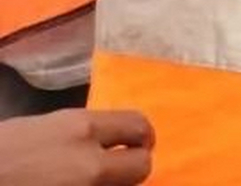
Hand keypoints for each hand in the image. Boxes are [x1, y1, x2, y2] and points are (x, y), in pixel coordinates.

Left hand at [0, 109, 154, 185]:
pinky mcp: (44, 116)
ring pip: (111, 118)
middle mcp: (85, 134)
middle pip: (140, 125)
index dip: (140, 175)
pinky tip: (68, 152)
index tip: (127, 184)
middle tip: (130, 163)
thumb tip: (114, 178)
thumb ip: (93, 182)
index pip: (142, 163)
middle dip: (142, 144)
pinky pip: (84, 119)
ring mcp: (64, 119)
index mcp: (90, 166)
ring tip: (100, 157)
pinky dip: (90, 133)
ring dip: (115, 136)